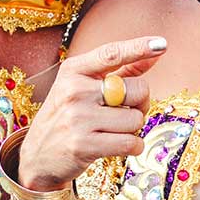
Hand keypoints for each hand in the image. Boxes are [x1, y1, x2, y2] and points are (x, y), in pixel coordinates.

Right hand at [18, 36, 166, 190]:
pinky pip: (130, 143)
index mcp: (73, 70)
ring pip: (136, 119)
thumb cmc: (67, 116)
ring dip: (134, 128)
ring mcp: (78, 118)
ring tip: (114, 129)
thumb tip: (154, 54)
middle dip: (141, 103)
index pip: (111, 54)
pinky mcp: (84, 145)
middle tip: (126, 110)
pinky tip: (119, 145)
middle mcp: (74, 90)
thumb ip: (119, 71)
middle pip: (136, 89)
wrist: (38, 155)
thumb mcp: (82, 86)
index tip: (161, 44)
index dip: (138, 48)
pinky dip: (134, 146)